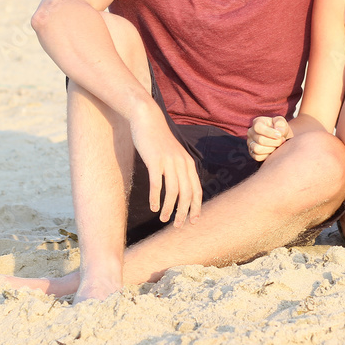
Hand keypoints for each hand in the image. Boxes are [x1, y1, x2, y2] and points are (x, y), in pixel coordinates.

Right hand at [129, 106, 202, 225]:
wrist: (147, 119)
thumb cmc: (159, 140)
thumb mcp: (174, 154)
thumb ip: (179, 168)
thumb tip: (180, 188)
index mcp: (188, 163)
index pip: (197, 190)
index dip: (197, 207)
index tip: (193, 221)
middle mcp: (182, 163)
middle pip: (187, 194)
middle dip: (183, 212)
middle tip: (177, 226)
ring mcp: (169, 161)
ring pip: (173, 191)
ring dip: (169, 208)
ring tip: (164, 219)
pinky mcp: (155, 160)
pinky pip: (157, 184)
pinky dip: (156, 198)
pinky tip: (153, 207)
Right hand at [247, 116, 292, 161]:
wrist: (278, 137)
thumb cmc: (279, 128)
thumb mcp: (281, 122)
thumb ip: (280, 123)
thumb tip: (279, 131)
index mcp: (257, 122)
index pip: (258, 128)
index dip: (270, 133)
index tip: (280, 135)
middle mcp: (251, 132)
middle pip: (260, 140)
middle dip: (274, 142)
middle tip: (282, 141)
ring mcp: (250, 143)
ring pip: (257, 149)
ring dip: (270, 149)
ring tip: (277, 146)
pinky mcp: (252, 152)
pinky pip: (257, 157)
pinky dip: (267, 155)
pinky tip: (272, 151)